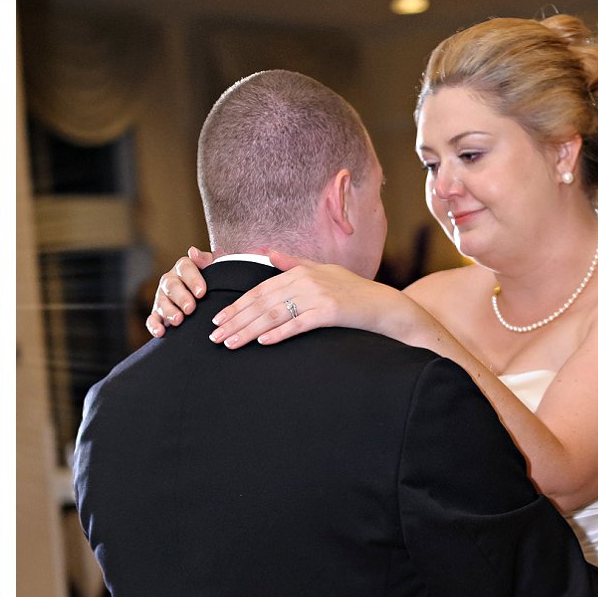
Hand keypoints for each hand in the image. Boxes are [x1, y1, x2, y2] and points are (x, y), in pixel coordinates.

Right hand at [146, 249, 211, 336]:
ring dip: (169, 311)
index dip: (193, 279)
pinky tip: (161, 332)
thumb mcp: (215, 268)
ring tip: (179, 320)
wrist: (208, 299)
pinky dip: (154, 326)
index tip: (202, 292)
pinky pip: (152, 319)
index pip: (185, 268)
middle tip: (191, 308)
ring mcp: (162, 298)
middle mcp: (170, 281)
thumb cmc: (213, 282)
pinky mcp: (158, 314)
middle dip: (181, 297)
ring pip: (161, 302)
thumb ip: (206, 259)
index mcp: (184, 268)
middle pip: (171, 285)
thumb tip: (193, 252)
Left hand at [207, 253, 402, 348]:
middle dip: (235, 320)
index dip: (237, 305)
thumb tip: (269, 253)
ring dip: (249, 330)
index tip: (219, 319)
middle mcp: (305, 281)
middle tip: (214, 336)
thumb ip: (293, 263)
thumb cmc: (352, 291)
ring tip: (230, 343)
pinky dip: (279, 333)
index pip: (260, 290)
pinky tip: (263, 342)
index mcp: (299, 272)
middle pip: (262, 303)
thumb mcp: (322, 271)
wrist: (383, 305)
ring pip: (274, 314)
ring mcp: (318, 295)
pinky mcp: (330, 311)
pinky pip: (299, 324)